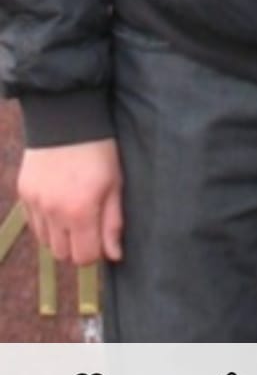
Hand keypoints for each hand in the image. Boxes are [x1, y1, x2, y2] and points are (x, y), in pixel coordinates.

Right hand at [17, 140, 123, 265]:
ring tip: (71, 212)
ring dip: (59, 235)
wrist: (67, 117)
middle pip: (62, 254)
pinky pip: (32, 223)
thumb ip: (113, 223)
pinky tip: (56, 203)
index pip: (84, 257)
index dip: (95, 252)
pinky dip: (44, 222)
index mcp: (80, 211)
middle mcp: (53, 212)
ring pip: (45, 241)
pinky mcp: (23, 193)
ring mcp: (35, 203)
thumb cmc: (99, 151)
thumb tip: (115, 255)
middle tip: (87, 224)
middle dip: (76, 245)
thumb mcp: (114, 184)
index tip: (101, 235)